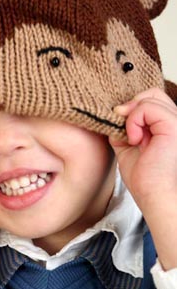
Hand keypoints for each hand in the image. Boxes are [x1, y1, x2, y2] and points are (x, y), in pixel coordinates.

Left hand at [109, 87, 176, 211]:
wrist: (153, 195)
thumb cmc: (144, 179)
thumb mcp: (126, 147)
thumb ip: (122, 128)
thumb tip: (116, 111)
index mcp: (165, 126)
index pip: (150, 101)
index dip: (132, 109)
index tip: (121, 129)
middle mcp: (174, 121)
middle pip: (152, 93)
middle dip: (132, 107)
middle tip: (123, 130)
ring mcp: (175, 122)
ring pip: (150, 97)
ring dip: (132, 116)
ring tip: (132, 139)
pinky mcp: (173, 125)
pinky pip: (148, 107)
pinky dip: (134, 120)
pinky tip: (135, 139)